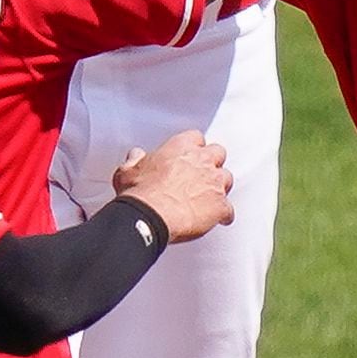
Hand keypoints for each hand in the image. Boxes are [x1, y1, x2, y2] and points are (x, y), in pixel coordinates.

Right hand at [111, 130, 232, 242]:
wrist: (149, 217)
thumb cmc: (140, 195)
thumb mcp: (128, 171)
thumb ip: (136, 161)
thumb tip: (136, 156)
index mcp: (180, 148)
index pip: (195, 138)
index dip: (193, 148)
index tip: (189, 154)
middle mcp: (201, 161)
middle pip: (218, 153)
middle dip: (212, 163)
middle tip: (202, 173)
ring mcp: (214, 183)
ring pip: (227, 179)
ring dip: (220, 187)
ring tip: (210, 196)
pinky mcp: (220, 206)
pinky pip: (229, 210)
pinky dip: (223, 215)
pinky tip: (218, 219)